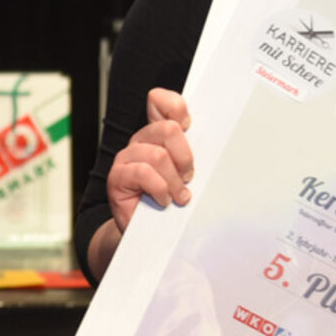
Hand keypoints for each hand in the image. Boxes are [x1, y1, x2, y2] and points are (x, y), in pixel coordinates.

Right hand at [106, 87, 193, 234]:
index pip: (160, 101)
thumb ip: (194, 155)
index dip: (175, 107)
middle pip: (167, 129)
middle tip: (188, 177)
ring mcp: (126, 158)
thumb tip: (218, 142)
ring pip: (158, 155)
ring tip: (178, 196)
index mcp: (158, 135)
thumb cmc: (171, 201)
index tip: (189, 127)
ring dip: (174, 181)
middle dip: (185, 157)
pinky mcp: (117, 177)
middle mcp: (141, 141)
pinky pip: (143, 173)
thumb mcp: (187, 175)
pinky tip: (163, 201)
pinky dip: (160, 189)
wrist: (148, 234)